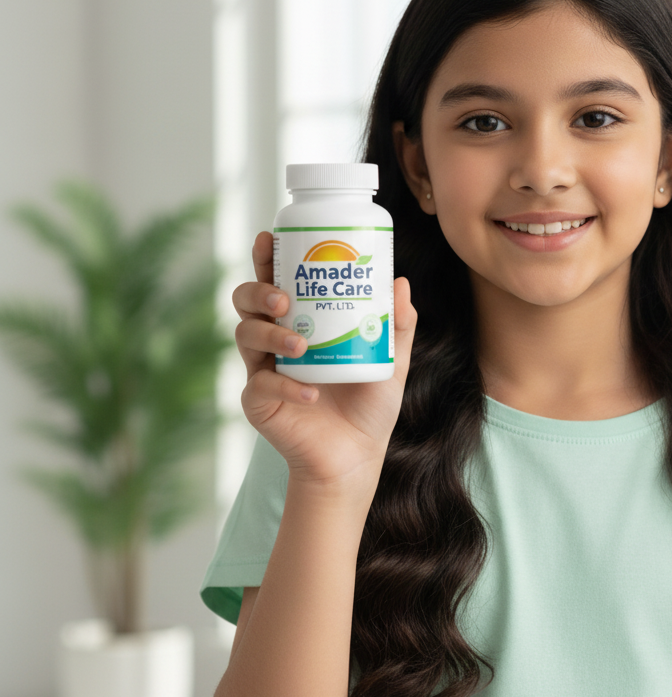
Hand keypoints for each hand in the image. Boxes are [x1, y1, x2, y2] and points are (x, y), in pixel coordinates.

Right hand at [232, 231, 416, 500]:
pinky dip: (287, 386)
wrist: (356, 457)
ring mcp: (263, 369)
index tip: (270, 238)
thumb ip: (397, 325)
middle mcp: (275, 341)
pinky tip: (311, 393)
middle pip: (246, 301)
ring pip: (245, 335)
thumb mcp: (391, 360)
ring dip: (270, 334)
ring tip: (300, 345)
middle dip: (258, 290)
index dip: (266, 258)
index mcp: (301, 322)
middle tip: (283, 297)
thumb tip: (401, 282)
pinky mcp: (259, 401)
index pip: (277, 281)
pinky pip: (262, 384)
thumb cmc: (369, 406)